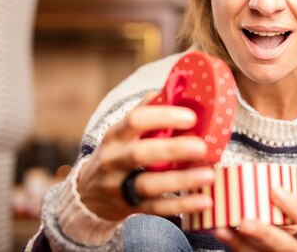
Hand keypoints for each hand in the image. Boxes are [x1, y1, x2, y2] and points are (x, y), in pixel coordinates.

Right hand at [77, 93, 214, 220]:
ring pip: (149, 185)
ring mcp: (120, 186)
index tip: (191, 117)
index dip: (163, 117)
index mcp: (115, 135)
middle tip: (201, 147)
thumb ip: (146, 111)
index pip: (135, 120)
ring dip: (181, 180)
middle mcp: (114, 160)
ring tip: (208, 175)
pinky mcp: (130, 207)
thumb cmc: (117, 152)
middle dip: (172, 150)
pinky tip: (204, 201)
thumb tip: (174, 87)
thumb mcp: (123, 131)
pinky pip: (157, 208)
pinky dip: (182, 206)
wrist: (88, 194)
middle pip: (140, 154)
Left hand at [215, 187, 296, 251]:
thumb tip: (261, 179)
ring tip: (221, 230)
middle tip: (244, 221)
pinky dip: (235, 248)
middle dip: (264, 233)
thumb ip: (291, 212)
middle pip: (285, 246)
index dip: (295, 207)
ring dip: (240, 244)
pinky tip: (223, 237)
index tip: (274, 189)